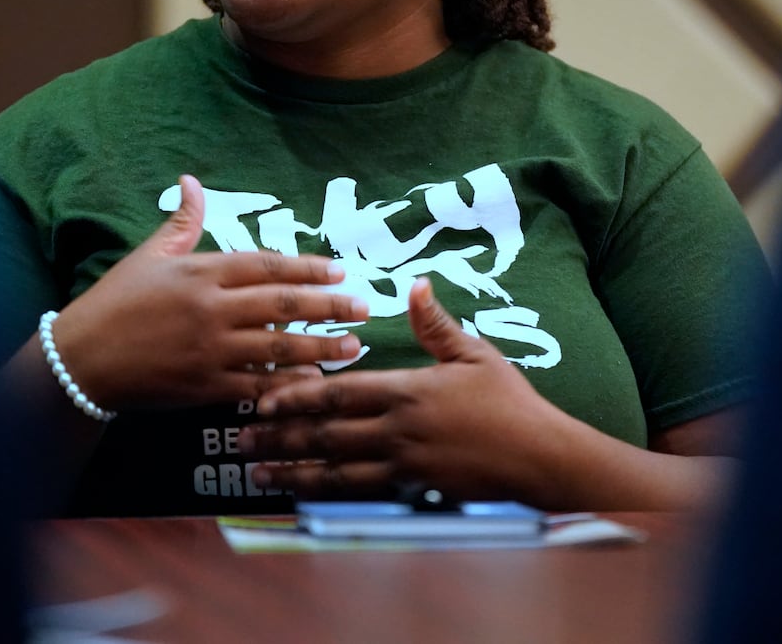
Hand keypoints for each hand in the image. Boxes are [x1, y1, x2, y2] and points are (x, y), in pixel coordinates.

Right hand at [53, 174, 367, 410]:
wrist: (81, 359)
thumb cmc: (115, 302)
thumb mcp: (148, 256)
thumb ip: (182, 223)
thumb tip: (192, 181)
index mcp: (201, 272)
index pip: (266, 266)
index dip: (306, 268)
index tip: (339, 271)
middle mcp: (211, 308)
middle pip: (282, 305)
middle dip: (328, 306)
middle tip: (363, 308)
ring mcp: (209, 349)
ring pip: (277, 347)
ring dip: (319, 347)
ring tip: (352, 347)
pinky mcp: (203, 385)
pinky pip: (255, 384)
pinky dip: (286, 384)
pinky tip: (313, 383)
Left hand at [239, 278, 559, 499]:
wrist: (540, 458)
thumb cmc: (510, 402)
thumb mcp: (475, 354)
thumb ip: (436, 324)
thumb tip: (414, 285)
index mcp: (408, 391)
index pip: (340, 394)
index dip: (297, 397)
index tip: (262, 399)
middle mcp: (398, 431)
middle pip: (326, 435)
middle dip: (279, 436)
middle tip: (240, 437)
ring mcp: (404, 466)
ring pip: (335, 471)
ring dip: (292, 471)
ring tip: (257, 471)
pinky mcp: (414, 493)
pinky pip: (359, 495)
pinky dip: (324, 496)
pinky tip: (301, 496)